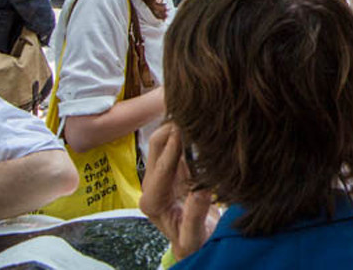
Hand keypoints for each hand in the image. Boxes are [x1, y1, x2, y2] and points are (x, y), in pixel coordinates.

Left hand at [139, 123, 218, 261]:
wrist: (193, 242)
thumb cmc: (193, 242)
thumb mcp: (194, 235)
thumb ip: (195, 217)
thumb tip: (201, 192)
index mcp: (152, 202)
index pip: (161, 170)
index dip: (173, 150)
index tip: (183, 131)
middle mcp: (152, 185)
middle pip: (156, 147)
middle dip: (171, 129)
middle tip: (193, 112)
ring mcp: (163, 174)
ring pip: (165, 141)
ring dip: (178, 126)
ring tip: (197, 110)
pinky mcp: (175, 168)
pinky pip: (178, 144)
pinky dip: (186, 131)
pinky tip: (198, 120)